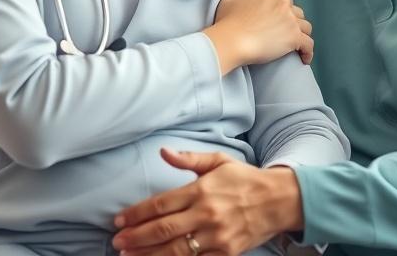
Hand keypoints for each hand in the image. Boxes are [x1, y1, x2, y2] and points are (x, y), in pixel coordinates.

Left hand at [112, 149, 303, 255]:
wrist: (279, 201)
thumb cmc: (246, 179)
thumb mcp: (219, 161)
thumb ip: (189, 159)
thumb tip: (163, 151)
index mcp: (202, 190)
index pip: (160, 204)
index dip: (136, 213)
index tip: (119, 220)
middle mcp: (206, 214)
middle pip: (162, 229)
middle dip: (135, 237)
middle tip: (117, 241)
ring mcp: (215, 236)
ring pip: (174, 250)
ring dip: (147, 254)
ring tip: (128, 255)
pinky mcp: (225, 253)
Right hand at [204, 0, 313, 74]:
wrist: (231, 41)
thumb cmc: (227, 23)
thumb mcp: (228, 0)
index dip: (279, 10)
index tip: (276, 20)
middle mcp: (281, 3)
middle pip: (295, 11)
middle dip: (292, 20)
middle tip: (285, 32)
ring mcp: (290, 20)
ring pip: (305, 26)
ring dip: (301, 34)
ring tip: (297, 44)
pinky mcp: (294, 37)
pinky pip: (308, 44)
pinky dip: (308, 52)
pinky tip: (304, 58)